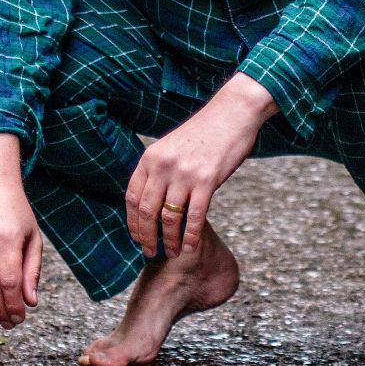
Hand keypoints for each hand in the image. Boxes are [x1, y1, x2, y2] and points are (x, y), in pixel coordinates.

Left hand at [125, 72, 277, 258]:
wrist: (232, 113)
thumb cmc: (204, 133)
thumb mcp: (171, 147)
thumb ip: (160, 171)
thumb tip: (153, 204)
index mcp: (150, 157)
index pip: (133, 197)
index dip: (133, 222)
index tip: (136, 237)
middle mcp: (163, 166)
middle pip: (147, 211)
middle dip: (147, 237)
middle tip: (150, 252)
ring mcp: (184, 173)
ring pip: (169, 217)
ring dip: (170, 240)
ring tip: (172, 252)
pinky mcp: (206, 180)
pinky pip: (194, 216)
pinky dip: (190, 235)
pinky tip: (190, 246)